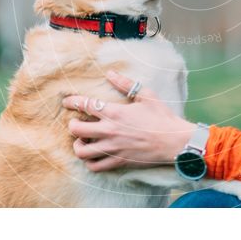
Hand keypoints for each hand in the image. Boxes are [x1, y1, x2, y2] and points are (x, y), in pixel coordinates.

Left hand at [61, 70, 195, 171]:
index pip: (85, 105)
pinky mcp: (117, 161)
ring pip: (81, 151)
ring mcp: (112, 148)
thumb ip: (125, 84)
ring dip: (77, 145)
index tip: (67, 102)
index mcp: (115, 112)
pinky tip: (93, 155)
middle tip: (76, 122)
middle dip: (72, 125)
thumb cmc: (161, 116)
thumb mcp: (145, 95)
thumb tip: (110, 73)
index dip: (72, 102)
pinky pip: (95, 166)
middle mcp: (109, 130)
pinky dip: (89, 162)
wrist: (173, 141)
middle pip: (76, 129)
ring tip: (81, 141)